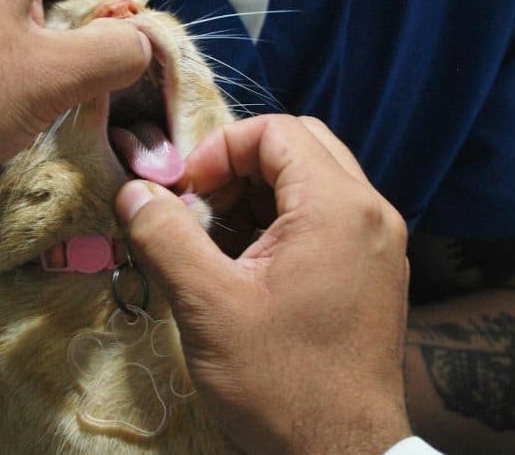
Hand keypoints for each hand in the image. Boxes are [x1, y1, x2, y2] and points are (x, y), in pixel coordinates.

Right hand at [115, 115, 411, 453]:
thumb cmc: (280, 384)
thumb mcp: (208, 307)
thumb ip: (166, 236)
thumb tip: (133, 191)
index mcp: (339, 208)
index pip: (278, 131)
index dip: (220, 150)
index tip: (186, 194)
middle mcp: (372, 214)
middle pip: (301, 147)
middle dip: (241, 166)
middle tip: (201, 208)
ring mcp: (380, 244)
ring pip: (316, 181)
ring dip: (261, 194)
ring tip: (218, 240)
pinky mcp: (377, 274)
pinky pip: (329, 219)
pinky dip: (285, 223)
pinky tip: (249, 266)